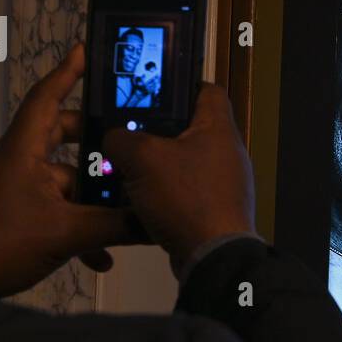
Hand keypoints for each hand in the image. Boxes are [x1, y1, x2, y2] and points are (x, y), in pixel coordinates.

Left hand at [0, 44, 138, 296]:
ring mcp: (16, 189)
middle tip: (127, 141)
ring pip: (64, 181)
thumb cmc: (2, 242)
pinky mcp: (16, 215)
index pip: (46, 98)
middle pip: (61, 136)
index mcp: (23, 151)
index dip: (67, 73)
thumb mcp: (66, 234)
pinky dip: (78, 227)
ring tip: (125, 213)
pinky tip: (101, 256)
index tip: (86, 50)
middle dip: (95, 142)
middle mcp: (18, 162)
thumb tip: (156, 222)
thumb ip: (115, 226)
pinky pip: (55, 211)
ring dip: (93, 199)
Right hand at [102, 83, 256, 270]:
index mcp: (218, 128)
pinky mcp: (215, 209)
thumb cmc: (184, 197)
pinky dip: (162, 192)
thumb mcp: (142, 158)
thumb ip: (121, 139)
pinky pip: (183, 191)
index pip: (206, 89)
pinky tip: (137, 198)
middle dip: (155, 130)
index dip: (179, 85)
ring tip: (124, 166)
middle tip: (126, 132)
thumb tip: (115, 139)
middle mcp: (227, 152)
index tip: (151, 91)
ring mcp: (224, 183)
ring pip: (182, 163)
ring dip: (155, 165)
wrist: (212, 257)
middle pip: (188, 128)